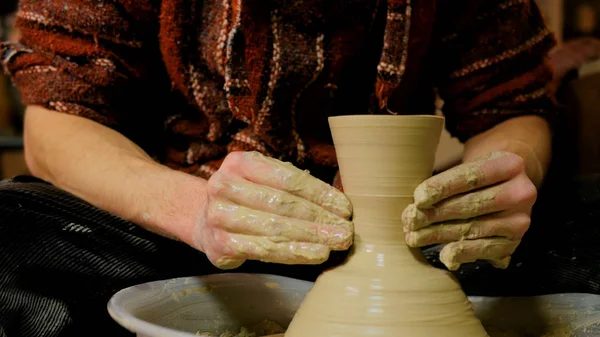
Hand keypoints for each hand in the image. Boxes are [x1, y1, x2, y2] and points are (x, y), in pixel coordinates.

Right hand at [194, 151, 353, 268]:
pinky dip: (294, 252)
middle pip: (282, 204)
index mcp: (240, 162)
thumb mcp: (263, 180)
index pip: (288, 179)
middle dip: (319, 218)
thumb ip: (292, 186)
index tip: (344, 208)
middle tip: (346, 230)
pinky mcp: (220, 243)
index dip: (320, 194)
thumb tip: (337, 203)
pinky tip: (316, 254)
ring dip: (311, 237)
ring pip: (275, 228)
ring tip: (336, 243)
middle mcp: (224, 185)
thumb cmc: (245, 199)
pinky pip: (265, 249)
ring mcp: (219, 215)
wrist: (203, 219)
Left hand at [402, 151, 536, 270]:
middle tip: (409, 220)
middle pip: (471, 204)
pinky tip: (444, 255)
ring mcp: (520, 219)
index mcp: (509, 165)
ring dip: (440, 234)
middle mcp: (521, 192)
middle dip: (435, 214)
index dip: (442, 188)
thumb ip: (447, 182)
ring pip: (474, 228)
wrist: (507, 186)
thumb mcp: (468, 166)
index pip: (470, 177)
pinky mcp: (515, 241)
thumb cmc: (478, 176)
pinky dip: (463, 253)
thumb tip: (418, 203)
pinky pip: (485, 249)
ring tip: (414, 237)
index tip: (418, 198)